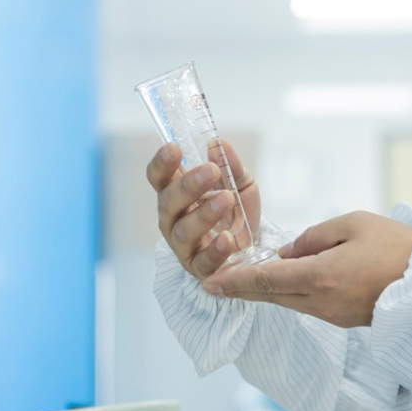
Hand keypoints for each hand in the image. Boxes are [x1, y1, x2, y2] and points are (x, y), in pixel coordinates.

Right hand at [145, 139, 262, 280]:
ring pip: (183, 230)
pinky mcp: (198, 267)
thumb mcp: (239, 182)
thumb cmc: (235, 208)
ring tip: (226, 200)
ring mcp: (182, 244)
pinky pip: (203, 261)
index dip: (161, 163)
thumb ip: (229, 165)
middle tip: (211, 170)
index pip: (159, 177)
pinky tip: (227, 239)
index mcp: (176, 192)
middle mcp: (172, 218)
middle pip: (168, 201)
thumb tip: (218, 142)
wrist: (253, 244)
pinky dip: (215, 250)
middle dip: (188, 186)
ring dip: (204, 214)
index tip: (174, 148)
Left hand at [201, 210, 411, 327]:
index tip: (209, 284)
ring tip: (245, 279)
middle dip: (242, 289)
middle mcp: (321, 303)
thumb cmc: (397, 247)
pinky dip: (290, 294)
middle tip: (216, 283)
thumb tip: (288, 251)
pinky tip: (286, 282)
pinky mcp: (344, 319)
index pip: (265, 280)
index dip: (234, 282)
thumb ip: (314, 236)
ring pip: (288, 302)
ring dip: (266, 291)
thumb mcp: (353, 224)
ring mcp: (333, 315)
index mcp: (319, 277)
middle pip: (271, 296)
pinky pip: (307, 305)